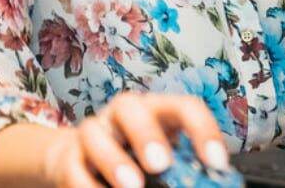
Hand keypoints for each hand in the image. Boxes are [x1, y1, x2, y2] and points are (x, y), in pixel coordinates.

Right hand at [41, 90, 229, 186]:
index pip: (183, 105)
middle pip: (131, 108)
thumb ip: (181, 167)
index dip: (203, 130)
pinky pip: (74, 169)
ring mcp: (93, 132)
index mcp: (155, 109)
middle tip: (162, 164)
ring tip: (132, 186)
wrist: (78, 158)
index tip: (217, 163)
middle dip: (147, 134)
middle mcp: (123, 113)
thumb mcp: (160, 156)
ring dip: (114, 161)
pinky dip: (88, 187)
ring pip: (96, 133)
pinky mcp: (68, 157)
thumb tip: (210, 181)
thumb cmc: (132, 155)